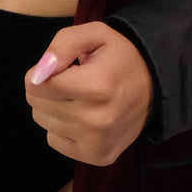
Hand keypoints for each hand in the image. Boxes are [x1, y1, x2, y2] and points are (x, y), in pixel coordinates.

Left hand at [24, 21, 153, 165]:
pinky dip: (61, 127)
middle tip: (71, 81)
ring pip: (43, 122)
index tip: (59, 67)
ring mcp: (97, 142)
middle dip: (46, 88)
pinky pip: (54, 141)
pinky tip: (82, 116)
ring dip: (53, 107)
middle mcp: (96, 119)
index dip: (41, 71)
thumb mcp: (96, 35)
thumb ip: (64, 43)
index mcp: (95, 86)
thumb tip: (39, 71)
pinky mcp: (98, 156)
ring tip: (78, 97)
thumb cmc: (119, 57)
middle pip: (36, 104)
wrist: (155, 87)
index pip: (35, 85)